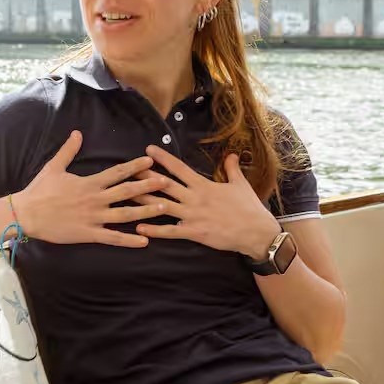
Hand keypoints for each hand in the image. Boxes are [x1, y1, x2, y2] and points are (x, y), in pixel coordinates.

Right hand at [12, 131, 169, 245]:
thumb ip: (69, 150)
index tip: (150, 161)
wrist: (26, 214)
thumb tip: (77, 132)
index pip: (117, 172)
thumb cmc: (40, 190)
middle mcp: (95, 199)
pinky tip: (145, 241)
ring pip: (125, 214)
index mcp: (89, 183)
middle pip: (127, 192)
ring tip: (164, 208)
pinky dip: (130, 240)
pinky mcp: (89, 234)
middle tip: (167, 182)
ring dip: (146, 211)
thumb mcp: (54, 166)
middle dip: (148, 186)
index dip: (135, 167)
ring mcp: (93, 217)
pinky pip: (113, 238)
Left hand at [134, 145, 279, 257]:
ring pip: (163, 206)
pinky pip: (171, 231)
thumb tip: (231, 154)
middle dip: (146, 177)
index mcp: (204, 185)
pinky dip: (155, 230)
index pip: (180, 169)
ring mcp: (193, 216)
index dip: (163, 159)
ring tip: (126, 196)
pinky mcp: (194, 233)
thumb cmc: (249, 208)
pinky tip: (140, 227)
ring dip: (144, 200)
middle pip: (165, 185)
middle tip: (128, 170)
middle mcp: (195, 198)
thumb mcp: (240, 184)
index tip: (149, 150)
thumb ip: (232, 168)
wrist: (257, 232)